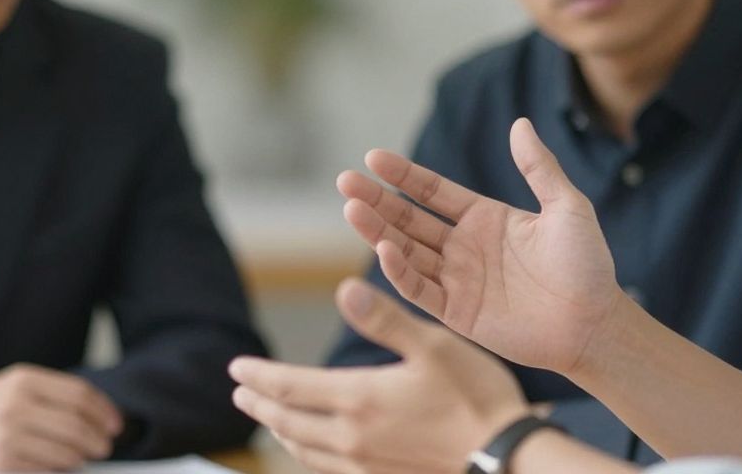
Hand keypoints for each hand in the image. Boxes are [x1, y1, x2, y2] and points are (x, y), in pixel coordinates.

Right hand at [0, 363, 122, 471]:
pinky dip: (57, 473)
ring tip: (78, 459)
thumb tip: (103, 419)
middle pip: (76, 428)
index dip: (104, 412)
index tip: (115, 425)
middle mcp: (14, 407)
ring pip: (65, 455)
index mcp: (24, 381)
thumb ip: (57, 395)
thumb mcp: (18, 385)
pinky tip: (55, 469)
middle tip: (103, 447)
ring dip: (79, 461)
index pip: (80, 395)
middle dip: (98, 441)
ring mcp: (5, 439)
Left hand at [231, 279, 528, 473]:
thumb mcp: (434, 345)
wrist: (506, 462)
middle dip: (259, 404)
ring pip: (304, 451)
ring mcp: (366, 467)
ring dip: (279, 432)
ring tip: (268, 419)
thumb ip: (384, 318)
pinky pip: (328, 470)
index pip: (289, 387)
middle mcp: (352, 439)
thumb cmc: (476, 398)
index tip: (236, 368)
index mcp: (359, 398)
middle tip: (240, 392)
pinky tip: (314, 450)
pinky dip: (308, 455)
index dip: (259, 375)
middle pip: (287, 422)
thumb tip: (344, 287)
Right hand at [337, 117, 626, 374]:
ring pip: (406, 251)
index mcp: (485, 218)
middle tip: (345, 181)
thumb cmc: (587, 265)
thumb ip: (540, 168)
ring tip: (352, 209)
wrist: (595, 322)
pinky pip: (421, 289)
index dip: (403, 175)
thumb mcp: (566, 207)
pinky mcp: (458, 312)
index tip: (373, 158)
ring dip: (378, 231)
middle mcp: (464, 246)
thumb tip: (520, 123)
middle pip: (409, 219)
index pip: (432, 192)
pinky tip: (385, 248)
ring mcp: (458, 280)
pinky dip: (400, 271)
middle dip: (376, 201)